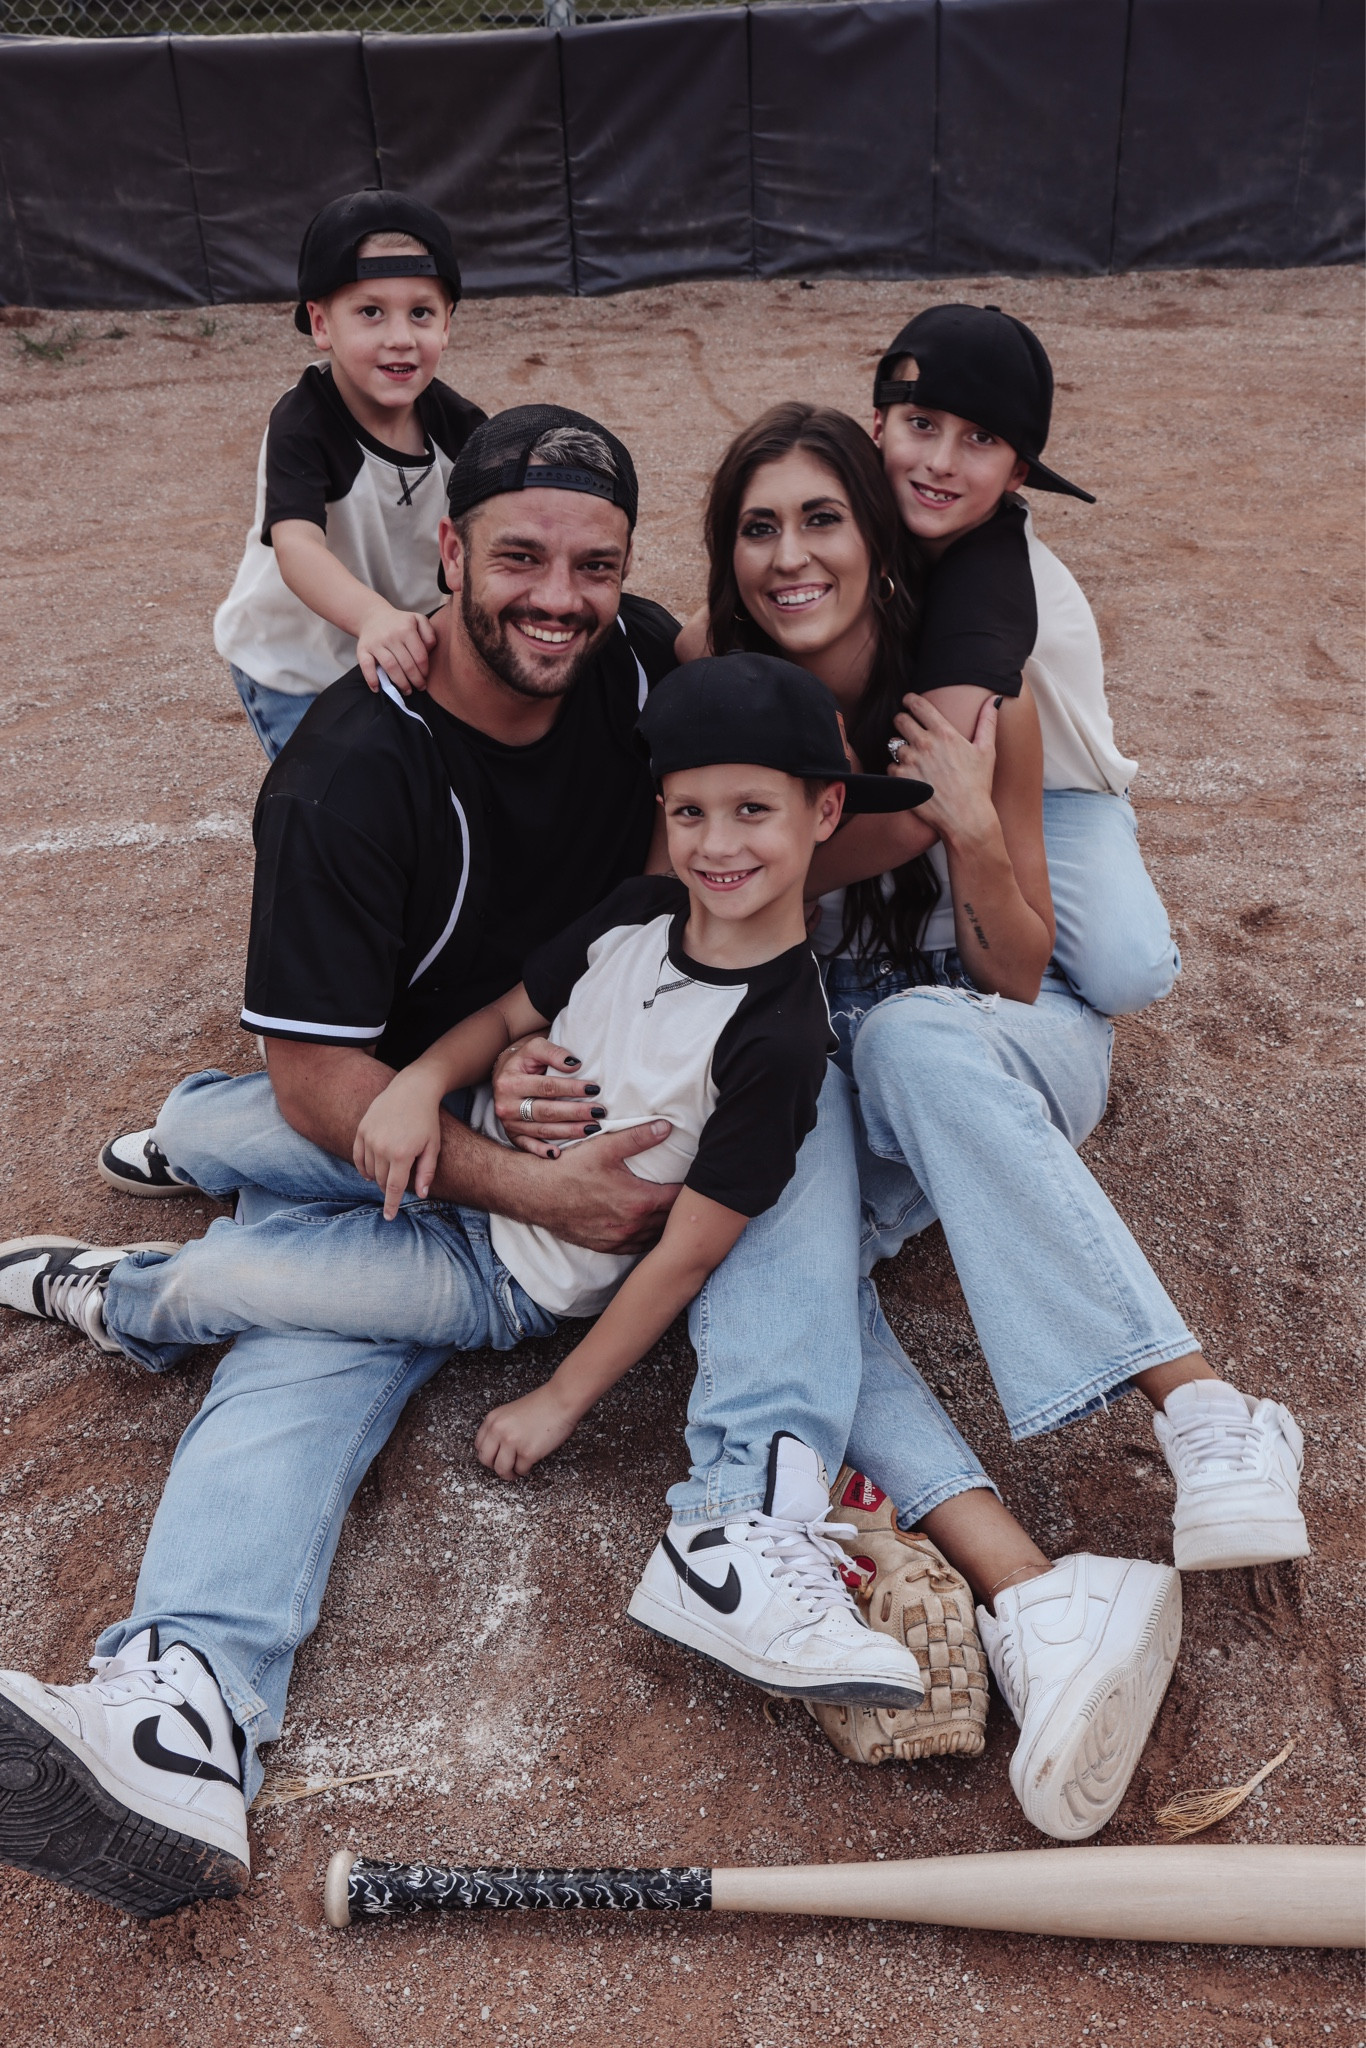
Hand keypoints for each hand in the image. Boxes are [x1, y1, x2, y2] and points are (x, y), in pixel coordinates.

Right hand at [353, 1078, 441, 1218]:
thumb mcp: (433, 1147)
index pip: (393, 1188)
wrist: (412, 1090)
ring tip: (387, 1175)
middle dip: (387, 1187)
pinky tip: (369, 1172)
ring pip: (368, 1170)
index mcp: (401, 1154)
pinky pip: (357, 1157)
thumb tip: (421, 1195)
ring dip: (376, 1177)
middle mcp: (382, 1147)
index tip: (389, 1217)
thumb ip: (426, 1172)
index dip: (391, 1205)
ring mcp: (369, 1138)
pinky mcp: (361, 1130)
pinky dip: (362, 1167)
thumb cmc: (426, 1120)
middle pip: (380, 1180)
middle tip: (397, 1184)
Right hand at [356, 601, 436, 692]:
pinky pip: (366, 666)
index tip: (425, 677)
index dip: (424, 670)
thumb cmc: (399, 623)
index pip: (419, 656)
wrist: (372, 616)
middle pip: (407, 664)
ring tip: (407, 691)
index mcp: (406, 628)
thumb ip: (429, 634)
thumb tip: (429, 651)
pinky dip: (371, 679)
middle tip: (420, 687)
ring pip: (390, 667)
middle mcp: (391, 635)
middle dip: (415, 680)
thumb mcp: (418, 620)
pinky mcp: (362, 649)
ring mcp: (376, 643)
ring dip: (400, 683)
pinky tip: (377, 688)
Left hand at [475, 1381, 580, 1477]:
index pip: (479, 1445)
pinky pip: (521, 1470)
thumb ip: (501, 1427)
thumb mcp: (511, 1412)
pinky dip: (525, 1470)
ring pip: (501, 1469)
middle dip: (495, 1466)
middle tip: (505, 1468)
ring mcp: (512, 1442)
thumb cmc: (542, 1404)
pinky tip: (530, 1463)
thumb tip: (497, 1448)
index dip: (488, 1455)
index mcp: (493, 1420)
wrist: (561, 1401)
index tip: (495, 1458)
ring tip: (517, 1470)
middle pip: (485, 1460)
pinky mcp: (528, 1453)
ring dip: (509, 1473)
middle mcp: (499, 1431)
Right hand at [492, 1034, 604, 1155]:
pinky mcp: (512, 1135)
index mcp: (510, 1082)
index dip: (571, 1088)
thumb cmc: (524, 1060)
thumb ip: (553, 1052)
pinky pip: (527, 1146)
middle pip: (546, 1111)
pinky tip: (557, 1155)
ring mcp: (509, 1123)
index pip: (546, 1087)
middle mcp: (506, 1105)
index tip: (594, 1088)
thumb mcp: (534, 1047)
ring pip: (542, 1130)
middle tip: (599, 1113)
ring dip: (568, 1131)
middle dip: (575, 1113)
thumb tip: (574, 1065)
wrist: (503, 1074)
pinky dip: (541, 1151)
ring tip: (592, 1129)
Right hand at [529, 1122, 679, 1252]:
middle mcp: (633, 1226)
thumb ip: (639, 1137)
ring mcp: (619, 1240)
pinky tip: (650, 1230)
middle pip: (671, 1222)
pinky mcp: (606, 1247)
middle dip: (682, 1211)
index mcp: (639, 1202)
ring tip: (676, 1217)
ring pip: (655, 1238)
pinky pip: (637, 1247)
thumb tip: (666, 1127)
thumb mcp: (606, 1147)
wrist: (536, 1195)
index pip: (678, 1200)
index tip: (699, 1185)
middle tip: (693, 1200)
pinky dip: (648, 1239)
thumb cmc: (569, 1170)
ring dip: (667, 1227)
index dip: (691, 1192)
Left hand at [890, 692, 999, 845]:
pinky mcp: (901, 779)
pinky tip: (912, 776)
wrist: (965, 818)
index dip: (910, 700)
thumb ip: (987, 721)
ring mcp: (911, 761)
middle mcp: (925, 744)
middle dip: (902, 722)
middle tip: (908, 729)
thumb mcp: (986, 751)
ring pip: (894, 744)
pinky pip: (890, 766)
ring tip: (915, 759)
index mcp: (944, 732)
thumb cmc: (978, 785)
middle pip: (900, 720)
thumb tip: (994, 699)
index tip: (908, 701)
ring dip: (901, 749)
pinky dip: (898, 770)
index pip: (918, 704)